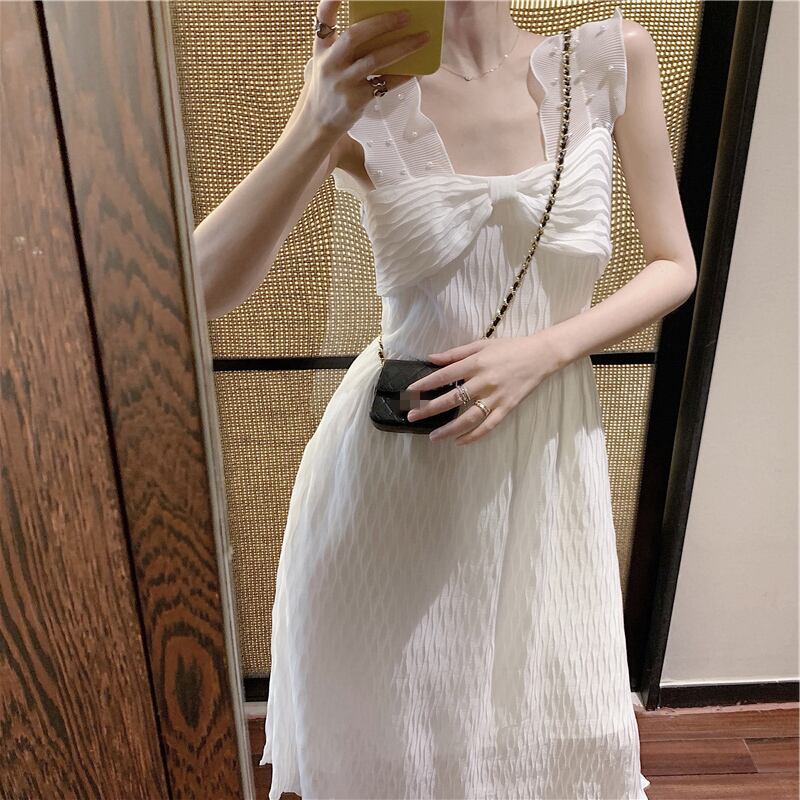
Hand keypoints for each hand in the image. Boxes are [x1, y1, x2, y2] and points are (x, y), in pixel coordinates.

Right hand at [305, 1, 430, 135]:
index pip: (323, 18)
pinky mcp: (355, 100)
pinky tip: (414, 71)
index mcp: (322, 48)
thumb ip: (345, 46)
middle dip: (382, 23)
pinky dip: (401, 76)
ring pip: (375, 60)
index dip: (331, 1)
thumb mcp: (328, 61)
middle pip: (355, 36)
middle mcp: (330, 63)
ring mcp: (343, 82)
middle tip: (406, 15)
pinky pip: (384, 84)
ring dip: (402, 48)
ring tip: (422, 39)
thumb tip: (385, 29)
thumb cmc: (329, 85)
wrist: (318, 121)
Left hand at [405, 333, 562, 444]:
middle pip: (452, 399)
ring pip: (469, 418)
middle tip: (413, 416)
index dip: (426, 384)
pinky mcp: (507, 408)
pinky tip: (459, 441)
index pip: (445, 376)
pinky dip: (473, 436)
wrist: (540, 356)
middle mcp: (484, 381)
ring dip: (449, 429)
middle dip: (430, 409)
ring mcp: (496, 397)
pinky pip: (488, 426)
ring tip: (433, 437)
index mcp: (476, 363)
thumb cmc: (509, 348)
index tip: (410, 392)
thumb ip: (456, 353)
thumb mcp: (481, 344)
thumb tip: (431, 358)